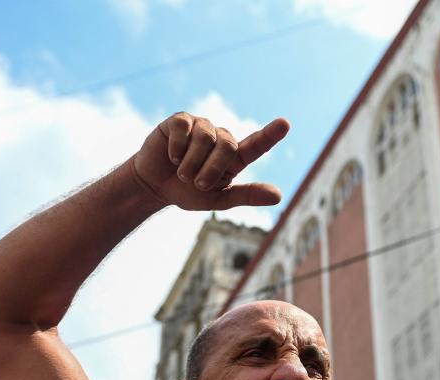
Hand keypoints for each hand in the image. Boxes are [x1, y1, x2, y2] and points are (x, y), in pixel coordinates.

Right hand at [130, 112, 288, 211]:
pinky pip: (183, 128)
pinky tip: (172, 155)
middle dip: (211, 169)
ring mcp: (201, 126)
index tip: (285, 124)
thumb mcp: (218, 200)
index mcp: (234, 157)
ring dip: (191, 163)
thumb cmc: (188, 193)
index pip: (256, 145)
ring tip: (182, 172)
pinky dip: (177, 147)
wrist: (154, 187)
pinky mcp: (180, 120)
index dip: (270, 135)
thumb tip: (279, 196)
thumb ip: (247, 195)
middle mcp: (220, 137)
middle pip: (228, 145)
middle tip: (197, 183)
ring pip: (205, 138)